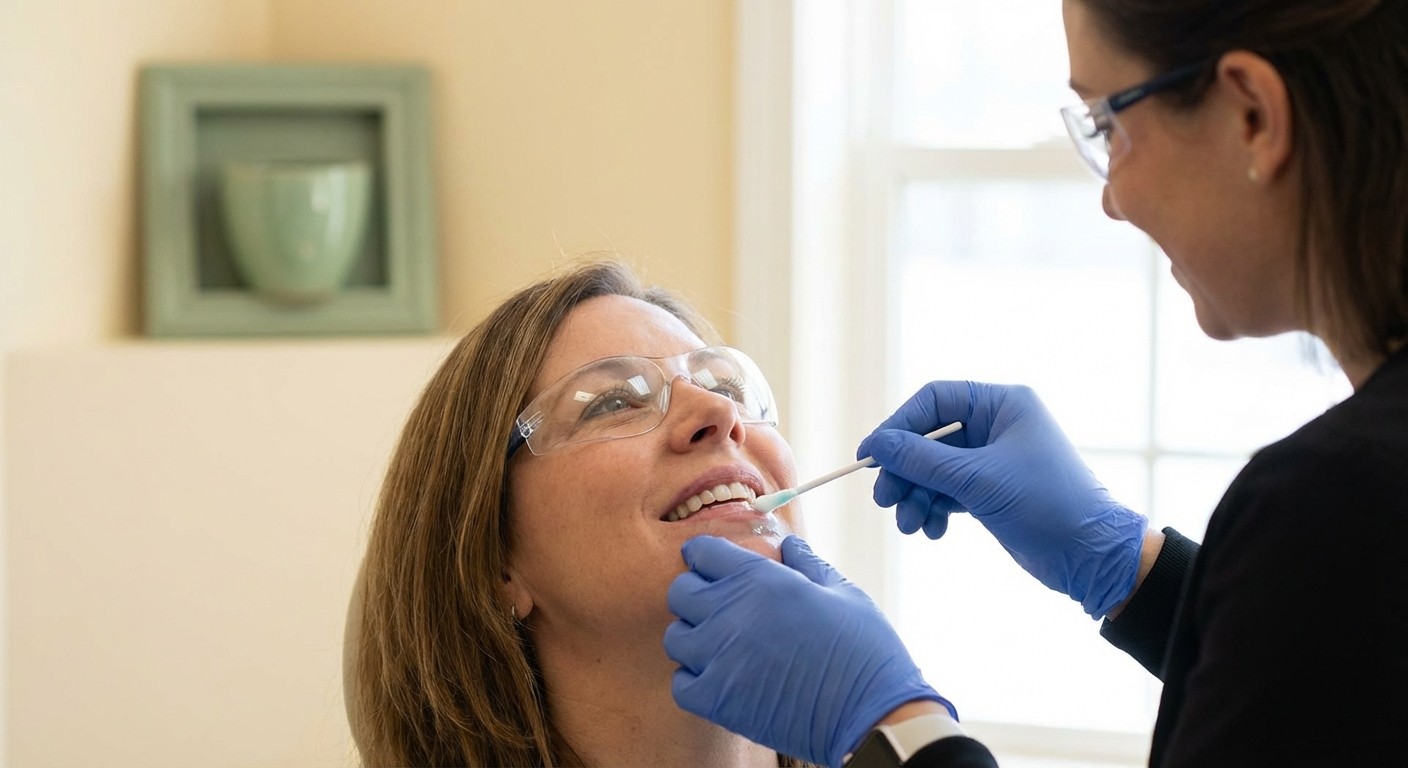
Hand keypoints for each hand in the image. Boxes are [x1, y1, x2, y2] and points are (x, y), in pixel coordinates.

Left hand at [665, 535, 951, 767]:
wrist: (870, 713)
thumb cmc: (863, 649)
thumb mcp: (841, 593)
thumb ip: (807, 564)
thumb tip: (789, 545)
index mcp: (761, 578)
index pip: (703, 553)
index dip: (706, 557)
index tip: (712, 566)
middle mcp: (732, 612)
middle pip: (681, 592)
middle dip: (696, 594)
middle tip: (718, 606)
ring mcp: (720, 658)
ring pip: (676, 638)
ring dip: (694, 638)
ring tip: (720, 646)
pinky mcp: (718, 700)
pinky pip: (681, 684)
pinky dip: (693, 681)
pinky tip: (719, 678)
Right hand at [858, 381, 1146, 618]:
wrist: (1092, 558)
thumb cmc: (1047, 506)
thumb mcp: (978, 480)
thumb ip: (922, 460)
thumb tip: (875, 445)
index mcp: (1003, 404)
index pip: (933, 401)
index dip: (897, 426)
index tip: (869, 456)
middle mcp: (996, 426)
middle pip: (928, 438)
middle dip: (904, 471)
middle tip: (885, 500)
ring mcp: (993, 460)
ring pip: (934, 470)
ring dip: (916, 497)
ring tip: (910, 525)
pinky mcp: (991, 492)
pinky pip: (947, 493)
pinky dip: (934, 510)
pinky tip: (932, 531)